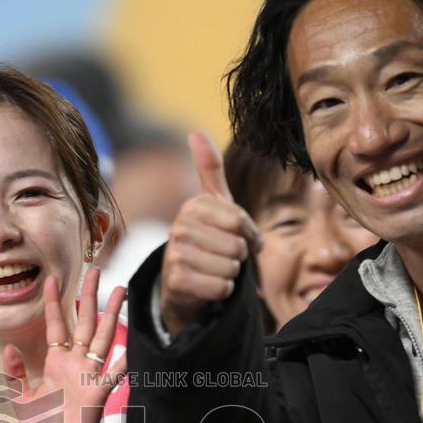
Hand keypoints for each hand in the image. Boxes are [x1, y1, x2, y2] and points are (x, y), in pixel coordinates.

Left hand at [4, 266, 126, 422]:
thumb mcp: (21, 402)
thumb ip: (14, 375)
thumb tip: (11, 347)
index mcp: (55, 363)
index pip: (55, 325)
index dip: (53, 302)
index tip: (51, 278)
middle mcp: (75, 364)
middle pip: (83, 322)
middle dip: (89, 295)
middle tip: (96, 270)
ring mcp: (89, 375)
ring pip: (102, 337)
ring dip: (111, 314)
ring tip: (121, 290)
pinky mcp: (99, 392)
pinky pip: (114, 372)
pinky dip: (124, 359)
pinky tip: (131, 342)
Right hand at [160, 131, 259, 338]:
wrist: (183, 286)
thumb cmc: (207, 241)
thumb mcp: (212, 205)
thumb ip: (209, 169)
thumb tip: (195, 130)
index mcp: (193, 206)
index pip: (240, 222)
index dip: (247, 236)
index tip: (235, 238)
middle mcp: (179, 228)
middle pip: (237, 246)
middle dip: (237, 257)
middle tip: (220, 257)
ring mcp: (175, 254)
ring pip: (231, 268)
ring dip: (229, 275)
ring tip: (213, 271)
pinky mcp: (176, 281)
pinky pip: (221, 287)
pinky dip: (222, 292)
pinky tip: (207, 286)